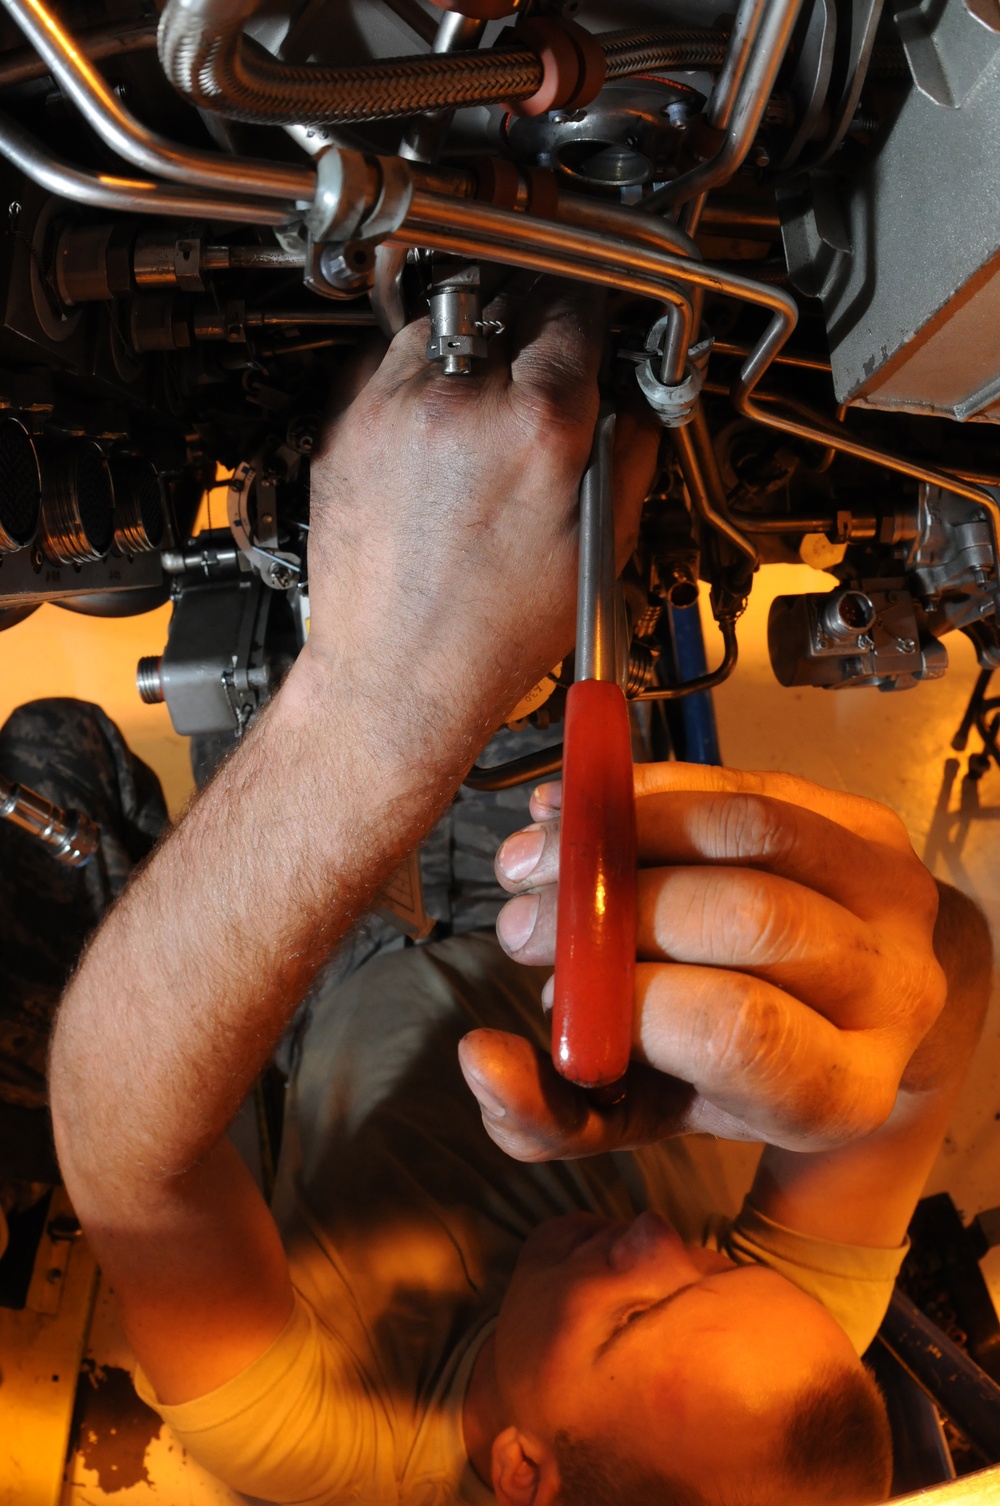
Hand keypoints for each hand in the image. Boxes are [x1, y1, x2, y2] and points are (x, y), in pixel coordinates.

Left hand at [302, 283, 657, 766]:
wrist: (395, 675)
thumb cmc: (491, 633)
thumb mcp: (597, 550)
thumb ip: (629, 453)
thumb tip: (635, 397)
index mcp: (535, 427)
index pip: (576, 306)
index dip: (593, 307)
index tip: (594, 313)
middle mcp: (459, 401)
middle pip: (510, 301)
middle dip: (536, 321)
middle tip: (544, 363)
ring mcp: (392, 407)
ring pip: (445, 322)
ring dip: (472, 345)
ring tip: (484, 406)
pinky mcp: (346, 424)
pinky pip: (388, 363)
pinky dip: (417, 378)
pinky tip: (435, 428)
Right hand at [458, 764, 946, 1159]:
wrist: (847, 1011)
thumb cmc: (729, 1073)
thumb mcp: (641, 1115)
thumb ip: (553, 1114)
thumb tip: (479, 1058)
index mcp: (841, 1092)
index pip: (740, 1033)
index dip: (634, 998)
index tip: (558, 989)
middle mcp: (894, 994)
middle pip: (749, 920)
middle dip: (610, 907)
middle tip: (521, 920)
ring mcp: (892, 898)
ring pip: (749, 831)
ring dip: (621, 829)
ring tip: (538, 856)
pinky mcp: (870, 826)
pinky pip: (746, 785)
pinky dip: (650, 789)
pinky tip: (581, 809)